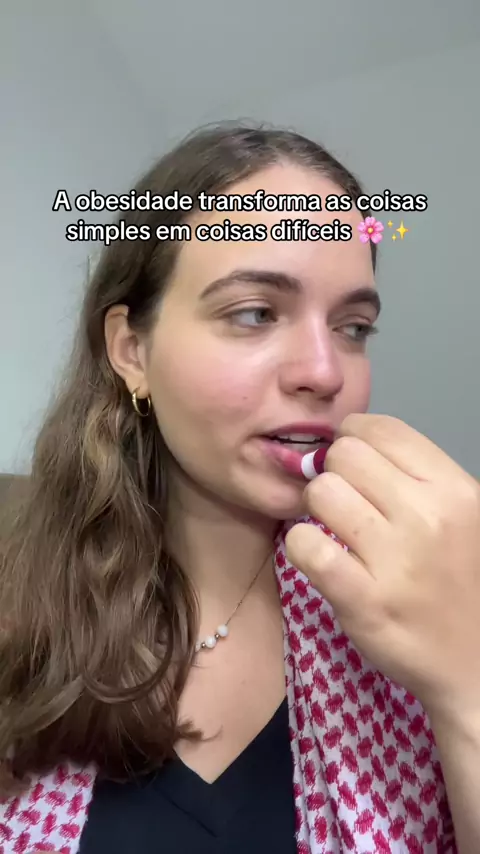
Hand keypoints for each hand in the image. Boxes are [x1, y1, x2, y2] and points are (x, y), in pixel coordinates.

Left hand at [285, 414, 479, 722]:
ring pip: (321, 493)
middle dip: (334, 472)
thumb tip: (347, 443)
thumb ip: (413, 477)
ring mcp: (394, 560)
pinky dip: (301, 547)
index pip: (382, 428)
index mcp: (454, 489)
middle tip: (342, 501)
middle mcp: (427, 517)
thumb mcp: (461, 515)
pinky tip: (319, 558)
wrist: (475, 663)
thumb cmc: (462, 582)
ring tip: (334, 531)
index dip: (353, 435)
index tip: (349, 460)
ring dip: (316, 509)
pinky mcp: (361, 600)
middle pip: (344, 455)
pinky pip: (304, 546)